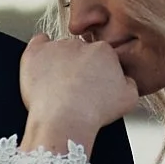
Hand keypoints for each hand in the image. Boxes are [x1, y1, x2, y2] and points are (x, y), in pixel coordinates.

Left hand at [19, 29, 135, 155]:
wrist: (64, 120)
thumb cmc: (93, 112)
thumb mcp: (128, 99)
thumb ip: (130, 82)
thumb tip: (125, 78)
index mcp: (104, 52)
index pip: (102, 56)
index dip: (98, 72)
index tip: (94, 86)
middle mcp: (80, 44)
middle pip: (80, 52)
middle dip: (79, 67)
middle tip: (76, 89)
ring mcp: (56, 47)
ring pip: (59, 50)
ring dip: (60, 63)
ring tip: (58, 88)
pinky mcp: (35, 53)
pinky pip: (39, 43)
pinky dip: (41, 52)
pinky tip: (44, 66)